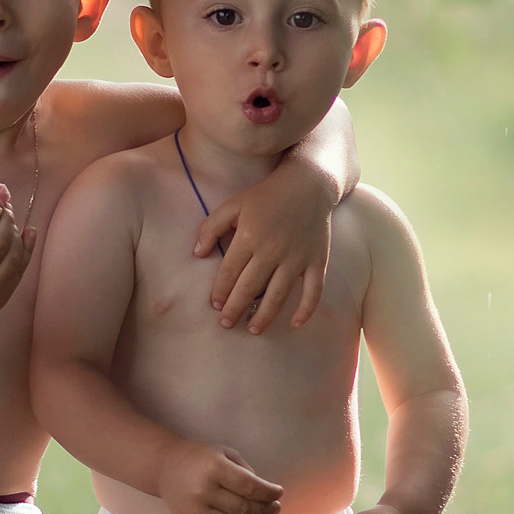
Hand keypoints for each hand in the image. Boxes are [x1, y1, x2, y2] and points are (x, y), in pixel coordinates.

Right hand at [156, 439, 282, 513]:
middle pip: (244, 509)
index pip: (250, 486)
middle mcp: (204, 492)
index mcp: (215, 469)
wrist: (165, 466)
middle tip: (274, 508)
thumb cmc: (199, 457)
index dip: (269, 492)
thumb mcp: (224, 453)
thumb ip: (245, 472)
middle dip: (265, 510)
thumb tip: (266, 495)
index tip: (279, 493)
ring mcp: (195, 512)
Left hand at [192, 156, 334, 332]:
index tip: (215, 305)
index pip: (229, 272)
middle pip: (250, 288)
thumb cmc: (267, 194)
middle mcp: (272, 250)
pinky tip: (294, 323)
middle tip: (226, 324)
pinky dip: (306, 310)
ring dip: (264, 316)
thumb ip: (211, 227)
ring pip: (278, 295)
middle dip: (235, 309)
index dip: (220, 291)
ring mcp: (297, 258)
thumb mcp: (233, 203)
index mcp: (249, 236)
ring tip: (252, 330)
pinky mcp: (317, 260)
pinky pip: (313, 291)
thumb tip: (197, 254)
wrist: (309, 183)